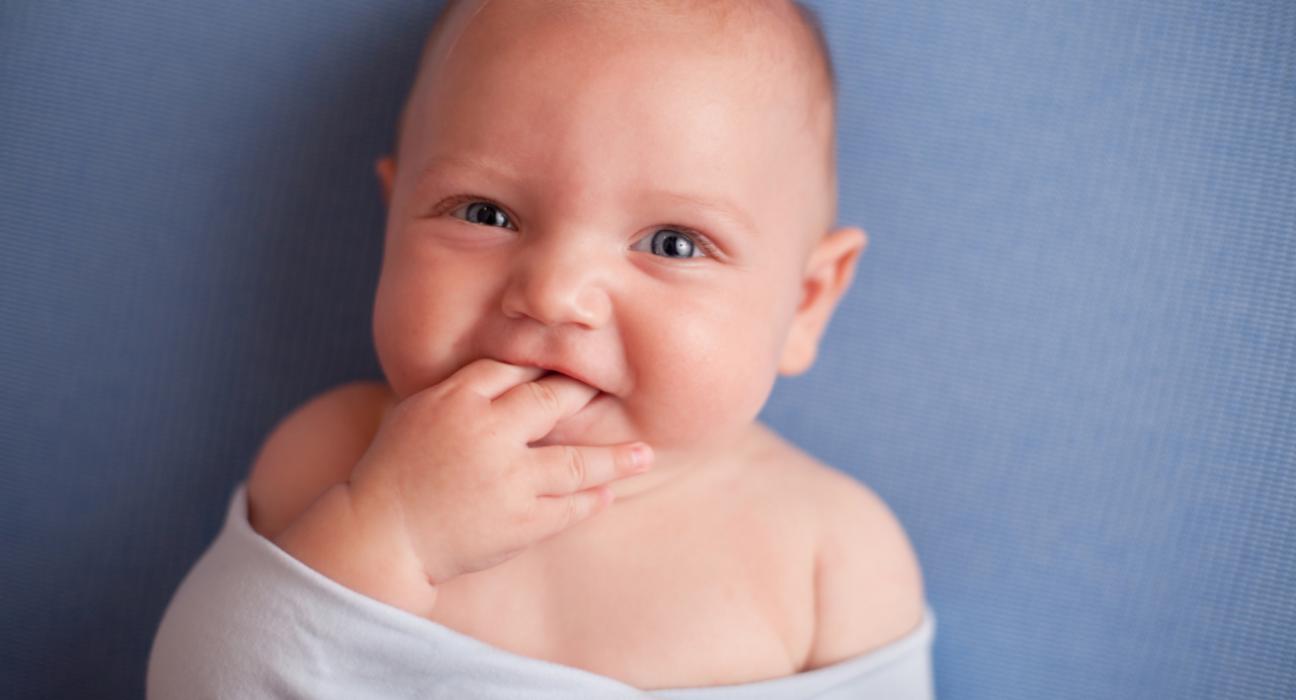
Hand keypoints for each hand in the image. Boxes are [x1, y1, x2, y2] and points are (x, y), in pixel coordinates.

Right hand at [345, 358, 652, 585]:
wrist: (380, 535)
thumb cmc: (395, 470)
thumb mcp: (420, 410)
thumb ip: (466, 388)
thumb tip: (515, 367)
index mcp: (458, 398)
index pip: (517, 368)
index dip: (550, 366)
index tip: (576, 364)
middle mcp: (488, 433)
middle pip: (555, 403)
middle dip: (590, 397)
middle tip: (621, 393)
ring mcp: (508, 480)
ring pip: (576, 461)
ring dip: (615, 458)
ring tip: (644, 454)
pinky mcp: (519, 522)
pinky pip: (568, 507)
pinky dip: (591, 500)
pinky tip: (608, 494)